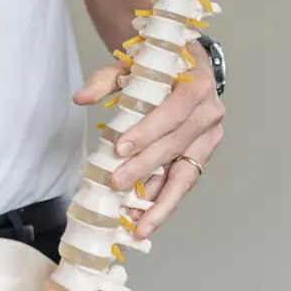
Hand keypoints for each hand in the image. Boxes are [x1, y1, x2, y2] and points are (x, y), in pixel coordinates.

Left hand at [71, 38, 223, 238]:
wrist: (184, 66)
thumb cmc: (158, 67)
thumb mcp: (132, 65)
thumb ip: (105, 79)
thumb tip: (81, 98)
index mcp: (197, 84)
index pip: (174, 112)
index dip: (148, 132)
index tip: (120, 148)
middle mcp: (209, 113)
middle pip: (176, 146)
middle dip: (145, 167)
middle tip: (116, 183)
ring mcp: (208, 139)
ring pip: (186, 175)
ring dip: (161, 202)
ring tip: (138, 225)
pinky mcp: (201, 157)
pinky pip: (183, 183)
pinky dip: (162, 202)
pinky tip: (142, 218)